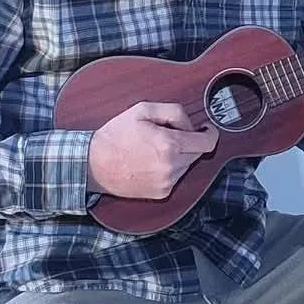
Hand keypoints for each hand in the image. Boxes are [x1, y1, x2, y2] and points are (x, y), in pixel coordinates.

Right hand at [86, 102, 218, 198]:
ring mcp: (167, 182)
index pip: (207, 142)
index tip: (206, 128)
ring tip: (155, 148)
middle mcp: (171, 167)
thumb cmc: (115, 136)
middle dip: (189, 141)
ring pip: (187, 164)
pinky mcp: (161, 193)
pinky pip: (176, 176)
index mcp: (169, 145)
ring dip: (179, 154)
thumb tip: (190, 124)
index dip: (210, 133)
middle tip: (168, 134)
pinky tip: (151, 161)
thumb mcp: (142, 110)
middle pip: (198, 152)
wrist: (93, 165)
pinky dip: (170, 167)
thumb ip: (173, 112)